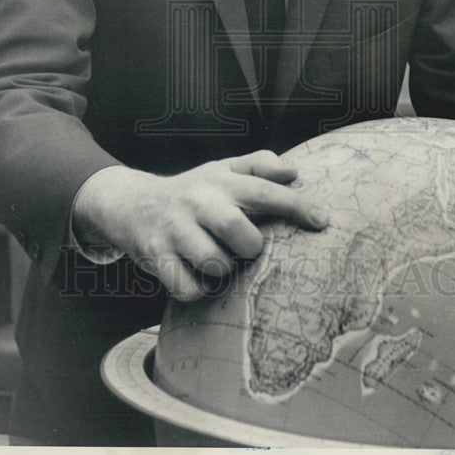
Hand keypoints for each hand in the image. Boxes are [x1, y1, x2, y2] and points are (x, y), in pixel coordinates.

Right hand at [72, 151, 328, 300]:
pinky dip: (198, 289)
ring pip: (214, 264)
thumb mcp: (223, 169)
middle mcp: (198, 202)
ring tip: (218, 261)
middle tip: (246, 248)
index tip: (323, 221)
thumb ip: (259, 165)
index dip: (297, 205)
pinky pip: (187, 287)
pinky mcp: (155, 256)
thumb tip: (294, 173)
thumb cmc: (193, 191)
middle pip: (240, 233)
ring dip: (223, 270)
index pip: (265, 190)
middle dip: (251, 247)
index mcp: (220, 180)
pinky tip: (198, 278)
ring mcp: (175, 230)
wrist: (131, 203)